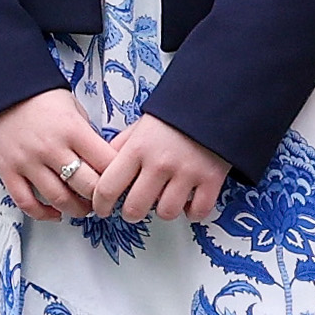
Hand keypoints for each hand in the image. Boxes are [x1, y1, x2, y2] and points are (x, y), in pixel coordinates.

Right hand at [0, 89, 112, 223]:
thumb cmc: (37, 98)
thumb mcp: (72, 107)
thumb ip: (87, 134)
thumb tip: (102, 161)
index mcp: (72, 129)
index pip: (106, 163)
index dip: (118, 176)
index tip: (120, 181)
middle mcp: (51, 148)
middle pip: (86, 187)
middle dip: (100, 198)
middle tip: (103, 199)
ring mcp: (28, 162)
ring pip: (59, 199)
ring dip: (76, 210)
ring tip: (82, 207)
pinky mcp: (8, 171)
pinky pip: (27, 203)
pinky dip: (43, 214)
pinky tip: (54, 212)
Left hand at [95, 113, 227, 226]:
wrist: (214, 101)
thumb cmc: (174, 116)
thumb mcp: (140, 125)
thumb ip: (122, 147)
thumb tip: (102, 168)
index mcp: (137, 148)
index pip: (108, 187)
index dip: (100, 204)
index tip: (102, 209)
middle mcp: (160, 163)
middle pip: (135, 208)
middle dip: (131, 213)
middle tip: (134, 208)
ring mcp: (187, 172)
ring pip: (166, 213)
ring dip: (163, 211)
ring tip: (164, 199)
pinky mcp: (212, 179)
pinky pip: (198, 212)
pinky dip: (192, 212)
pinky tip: (187, 202)